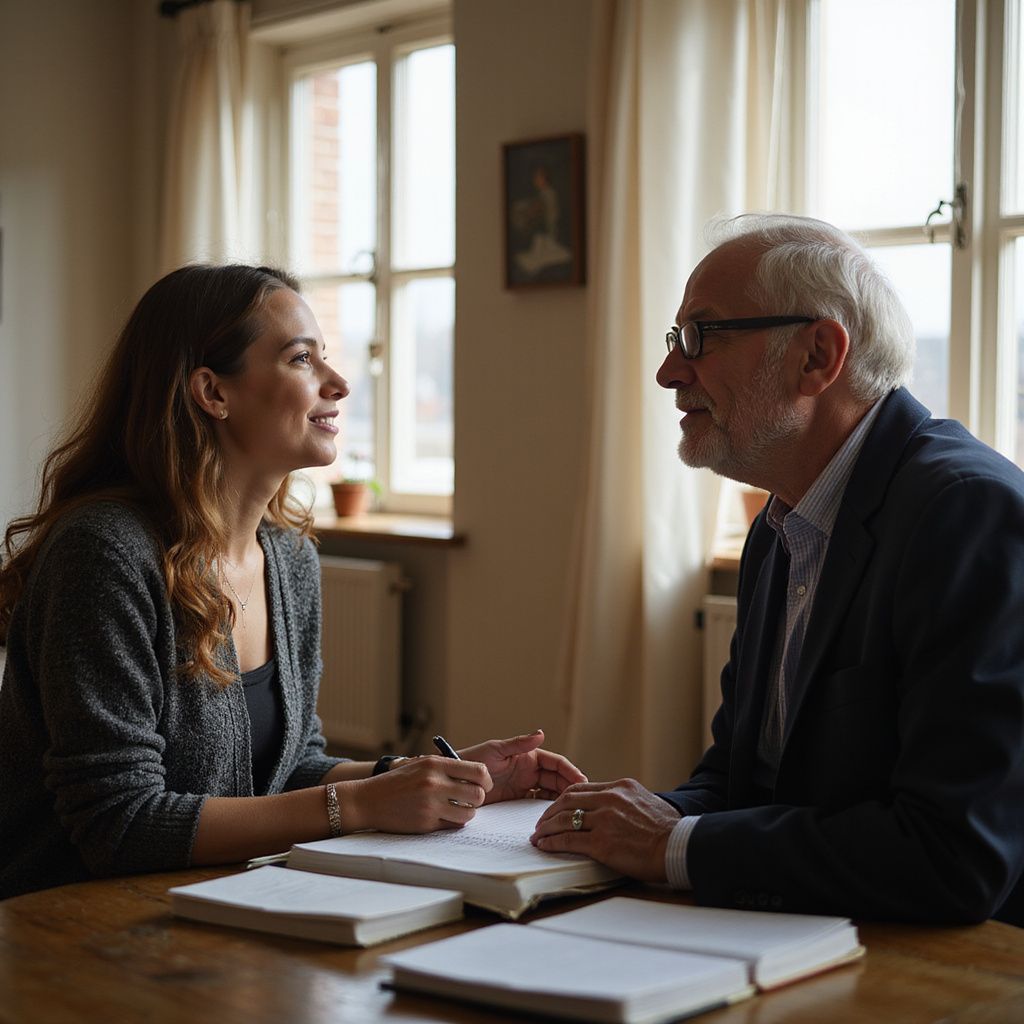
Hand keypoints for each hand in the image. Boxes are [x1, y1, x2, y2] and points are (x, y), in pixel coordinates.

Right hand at [339, 755, 491, 832]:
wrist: (368, 800)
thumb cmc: (397, 781)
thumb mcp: (421, 765)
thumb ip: (447, 767)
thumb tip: (477, 775)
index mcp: (435, 764)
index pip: (478, 771)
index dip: (485, 780)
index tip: (483, 785)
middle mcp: (435, 783)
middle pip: (478, 795)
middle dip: (477, 799)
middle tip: (470, 800)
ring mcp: (430, 805)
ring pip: (468, 814)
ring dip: (466, 813)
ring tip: (457, 809)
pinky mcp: (426, 823)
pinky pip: (452, 826)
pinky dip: (451, 822)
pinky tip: (442, 817)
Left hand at [457, 729, 587, 803]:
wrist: (456, 781)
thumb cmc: (473, 760)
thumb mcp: (496, 750)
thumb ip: (519, 743)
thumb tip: (541, 732)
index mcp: (529, 756)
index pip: (556, 763)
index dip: (570, 771)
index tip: (581, 782)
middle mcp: (529, 770)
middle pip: (557, 779)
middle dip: (570, 788)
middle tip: (580, 801)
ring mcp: (524, 786)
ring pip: (550, 792)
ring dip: (560, 799)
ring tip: (570, 810)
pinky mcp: (517, 800)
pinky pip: (537, 804)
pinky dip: (546, 808)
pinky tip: (553, 816)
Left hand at [529, 779, 680, 882]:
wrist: (679, 846)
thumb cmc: (669, 830)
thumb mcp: (646, 802)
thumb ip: (626, 802)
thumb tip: (614, 809)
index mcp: (620, 787)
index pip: (582, 788)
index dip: (564, 798)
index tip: (557, 808)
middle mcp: (610, 799)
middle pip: (568, 800)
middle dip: (549, 811)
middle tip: (541, 822)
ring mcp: (604, 820)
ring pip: (564, 819)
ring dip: (546, 827)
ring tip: (538, 835)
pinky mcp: (602, 843)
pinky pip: (568, 839)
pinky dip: (552, 842)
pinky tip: (545, 845)